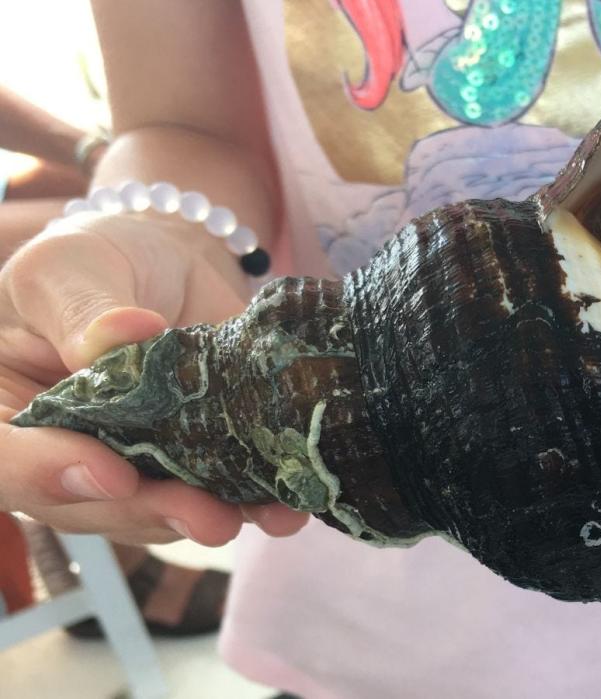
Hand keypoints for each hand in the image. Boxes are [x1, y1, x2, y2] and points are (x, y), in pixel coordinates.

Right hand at [0, 213, 306, 544]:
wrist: (170, 262)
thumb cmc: (98, 259)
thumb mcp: (71, 266)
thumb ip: (83, 309)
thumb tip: (121, 336)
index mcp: (2, 406)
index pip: (1, 458)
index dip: (44, 474)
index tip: (109, 472)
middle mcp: (56, 452)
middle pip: (83, 504)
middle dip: (148, 510)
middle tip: (206, 516)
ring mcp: (125, 467)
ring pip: (151, 514)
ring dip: (206, 519)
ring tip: (260, 514)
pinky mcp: (189, 466)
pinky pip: (212, 498)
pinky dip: (250, 507)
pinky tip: (285, 508)